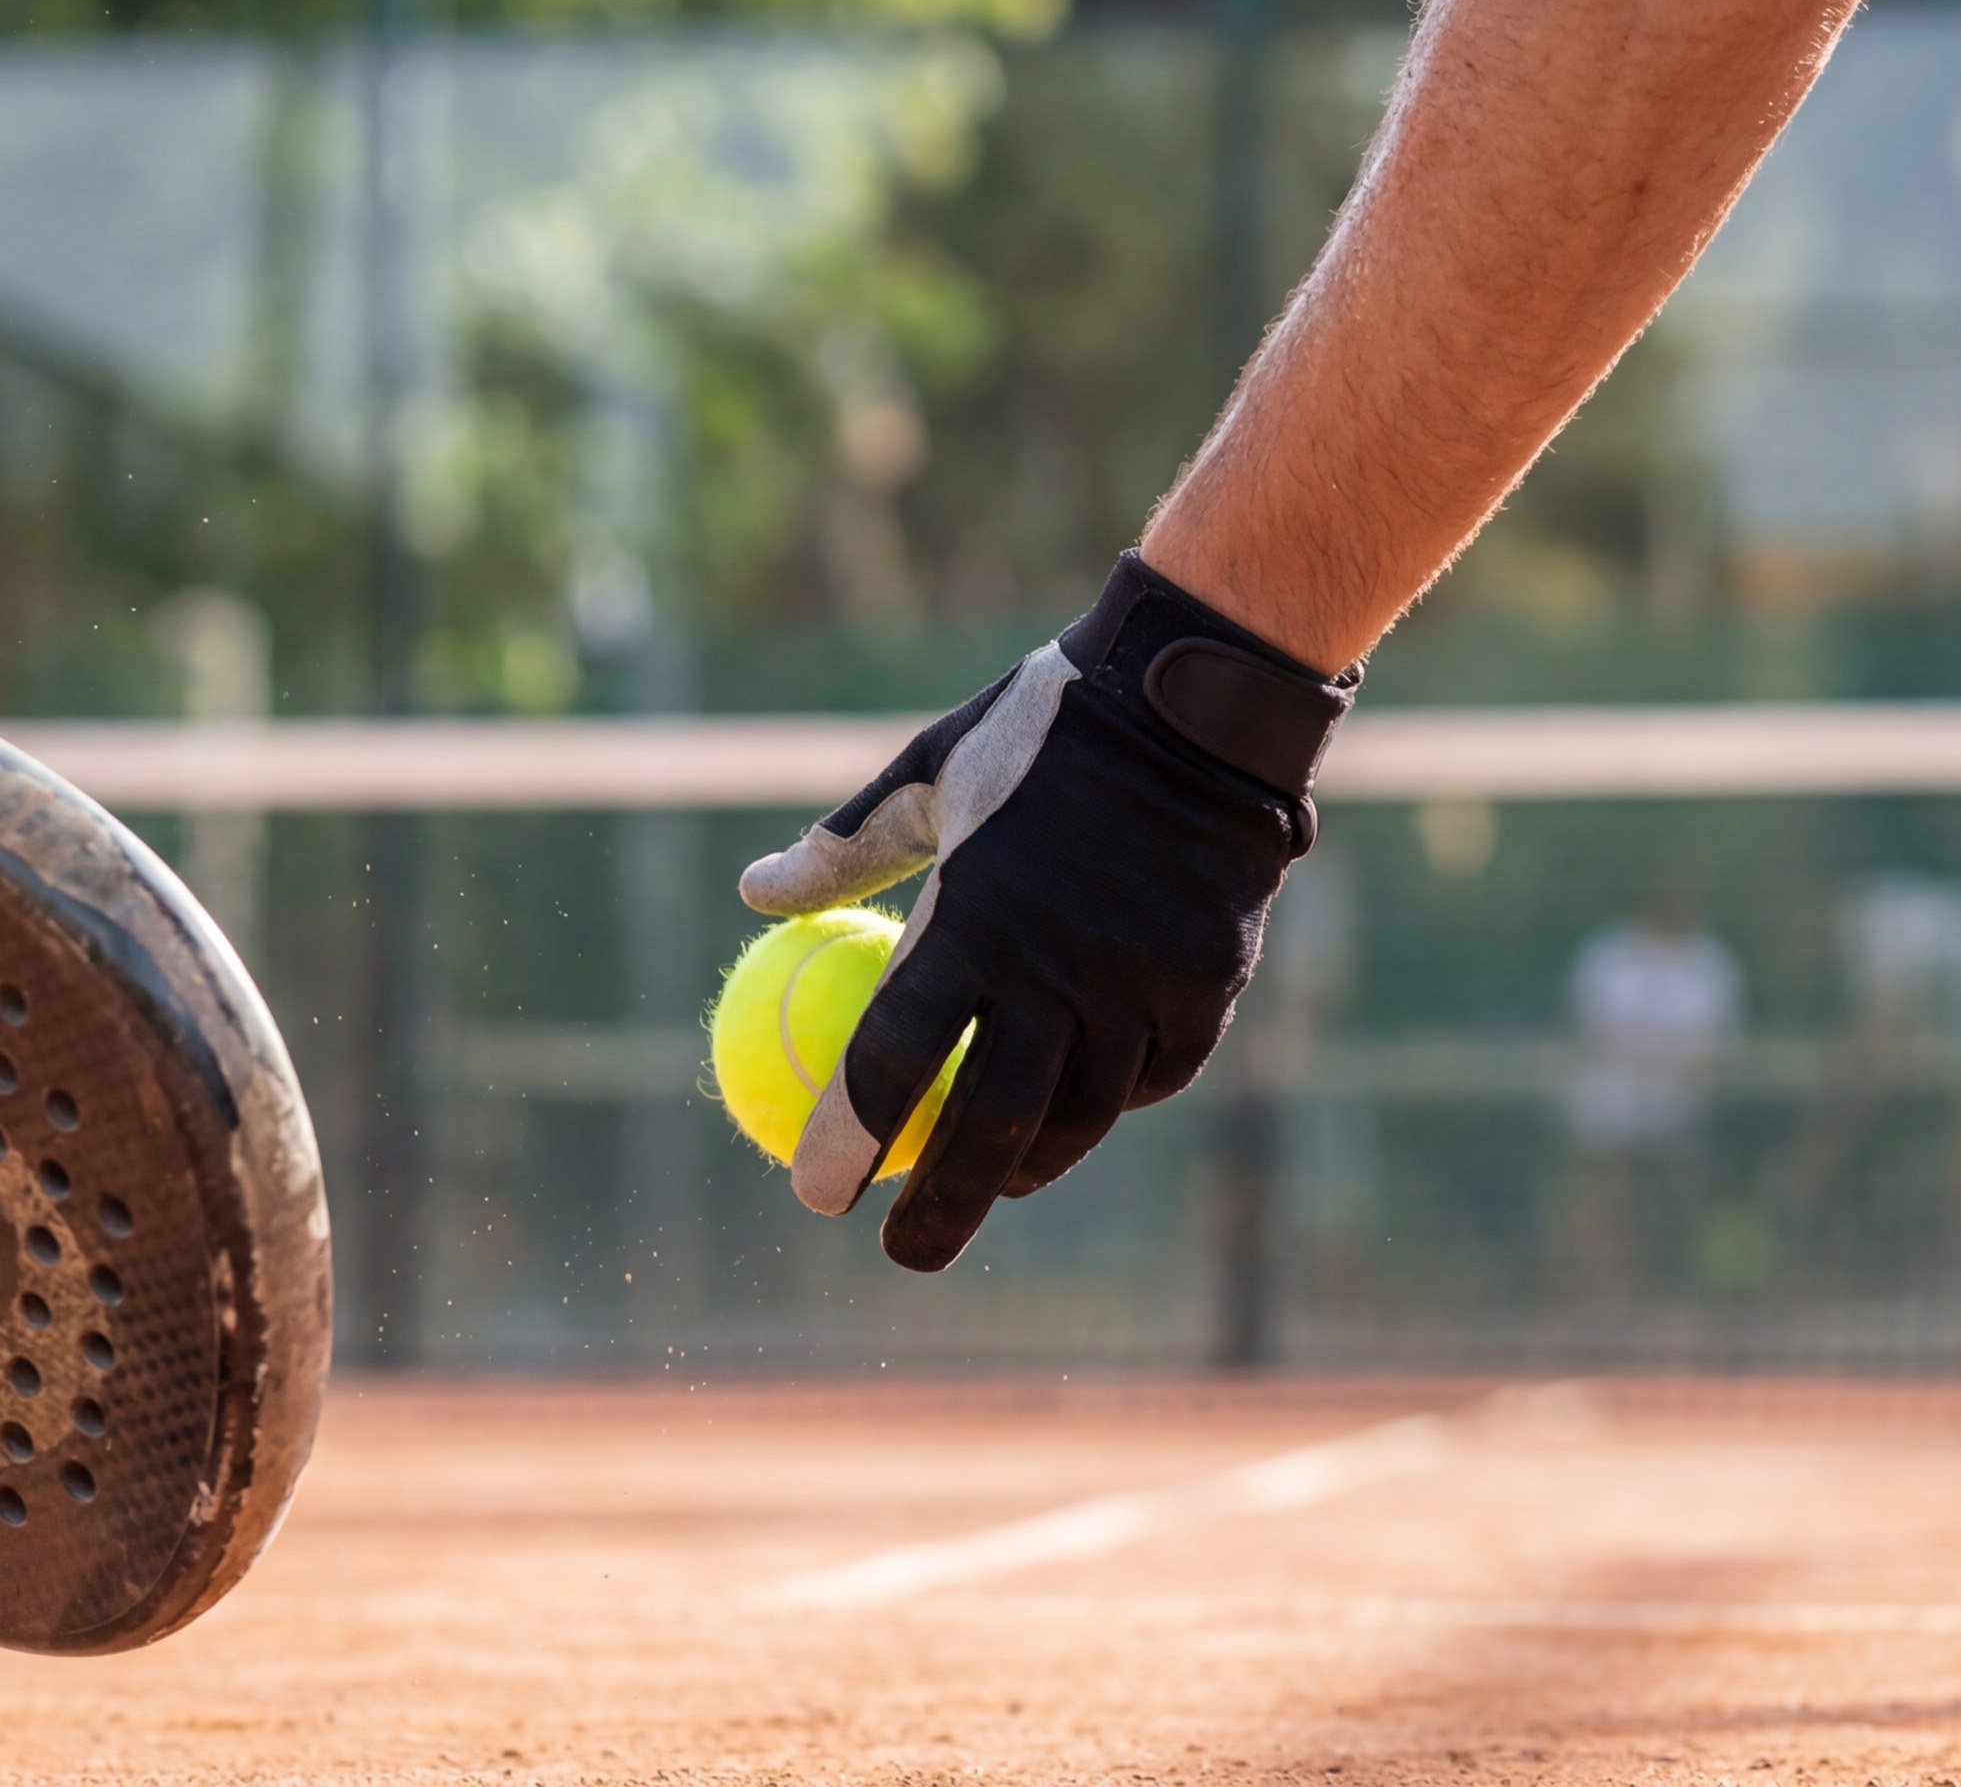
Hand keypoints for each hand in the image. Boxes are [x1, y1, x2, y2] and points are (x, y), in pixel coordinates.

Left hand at [739, 554, 1351, 1270]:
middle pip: (992, 1124)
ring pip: (1080, 1117)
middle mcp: (1062, 966)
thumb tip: (753, 896)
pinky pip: (1147, 1078)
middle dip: (941, 1207)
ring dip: (1025, 1166)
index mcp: (977, 914)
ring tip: (984, 1187)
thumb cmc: (1042, 732)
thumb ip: (842, 850)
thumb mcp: (927, 770)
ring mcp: (1143, 986)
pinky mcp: (1206, 993)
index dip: (848, 1137)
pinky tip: (1071, 1114)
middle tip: (902, 1253)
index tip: (813, 1195)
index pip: (897, 1055)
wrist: (1200, 705)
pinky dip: (1104, 1104)